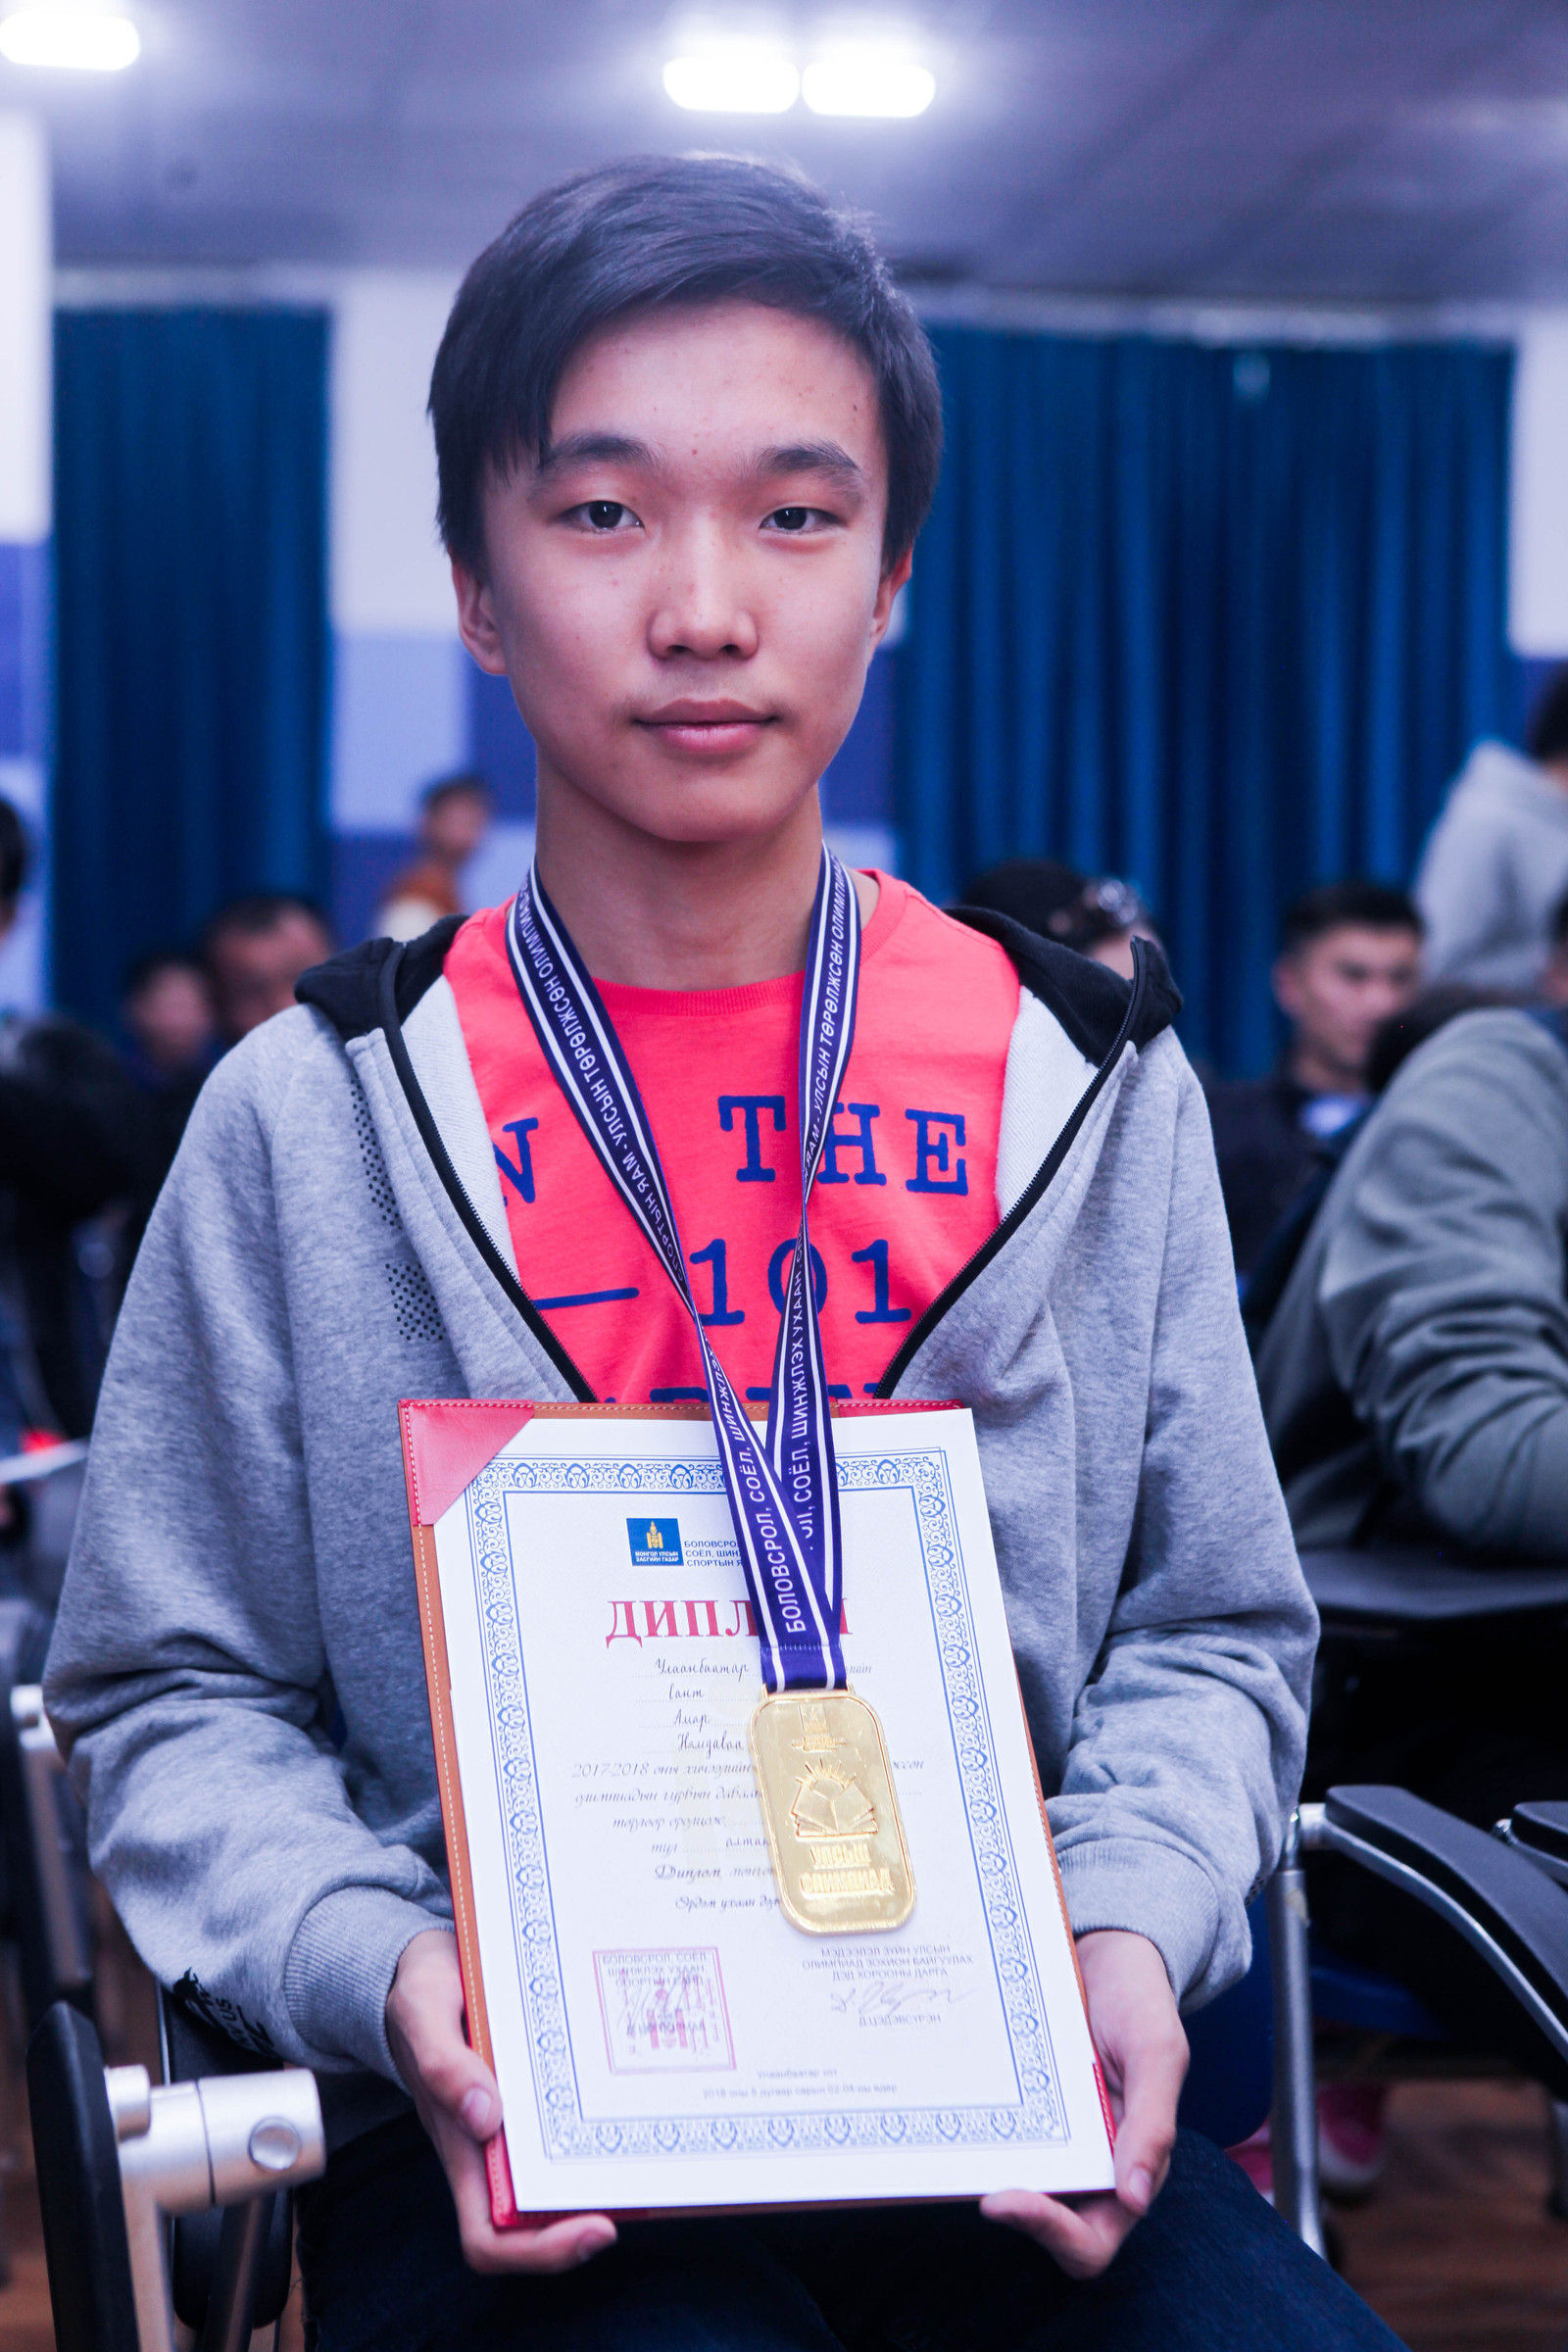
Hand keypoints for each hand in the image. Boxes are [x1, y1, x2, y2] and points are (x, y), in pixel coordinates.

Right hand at [386, 1929, 615, 2274]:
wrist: (430, 1958)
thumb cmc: (422, 1989)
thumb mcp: (422, 2010)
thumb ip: (442, 2063)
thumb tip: (484, 2117)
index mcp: (459, 2145)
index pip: (488, 2238)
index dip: (540, 2253)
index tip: (596, 2229)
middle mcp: (494, 2145)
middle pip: (542, 2221)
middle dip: (591, 2217)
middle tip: (643, 2190)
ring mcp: (522, 2119)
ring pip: (567, 2171)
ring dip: (605, 2170)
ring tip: (650, 2146)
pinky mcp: (543, 2087)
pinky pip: (575, 2118)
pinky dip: (606, 2118)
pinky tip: (635, 2093)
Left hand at [981, 1928, 1187, 2278]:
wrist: (1106, 1949)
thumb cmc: (1140, 2000)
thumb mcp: (1158, 2051)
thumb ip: (1153, 2123)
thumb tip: (1134, 2200)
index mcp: (1128, 2164)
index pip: (1091, 2239)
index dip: (1052, 2233)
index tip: (1006, 2200)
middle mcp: (1086, 2159)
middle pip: (1046, 2223)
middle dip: (1013, 2212)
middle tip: (975, 2181)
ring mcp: (1051, 2133)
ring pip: (1014, 2180)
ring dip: (986, 2173)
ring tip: (952, 2141)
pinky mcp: (1022, 2104)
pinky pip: (998, 2132)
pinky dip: (977, 2131)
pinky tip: (950, 2108)